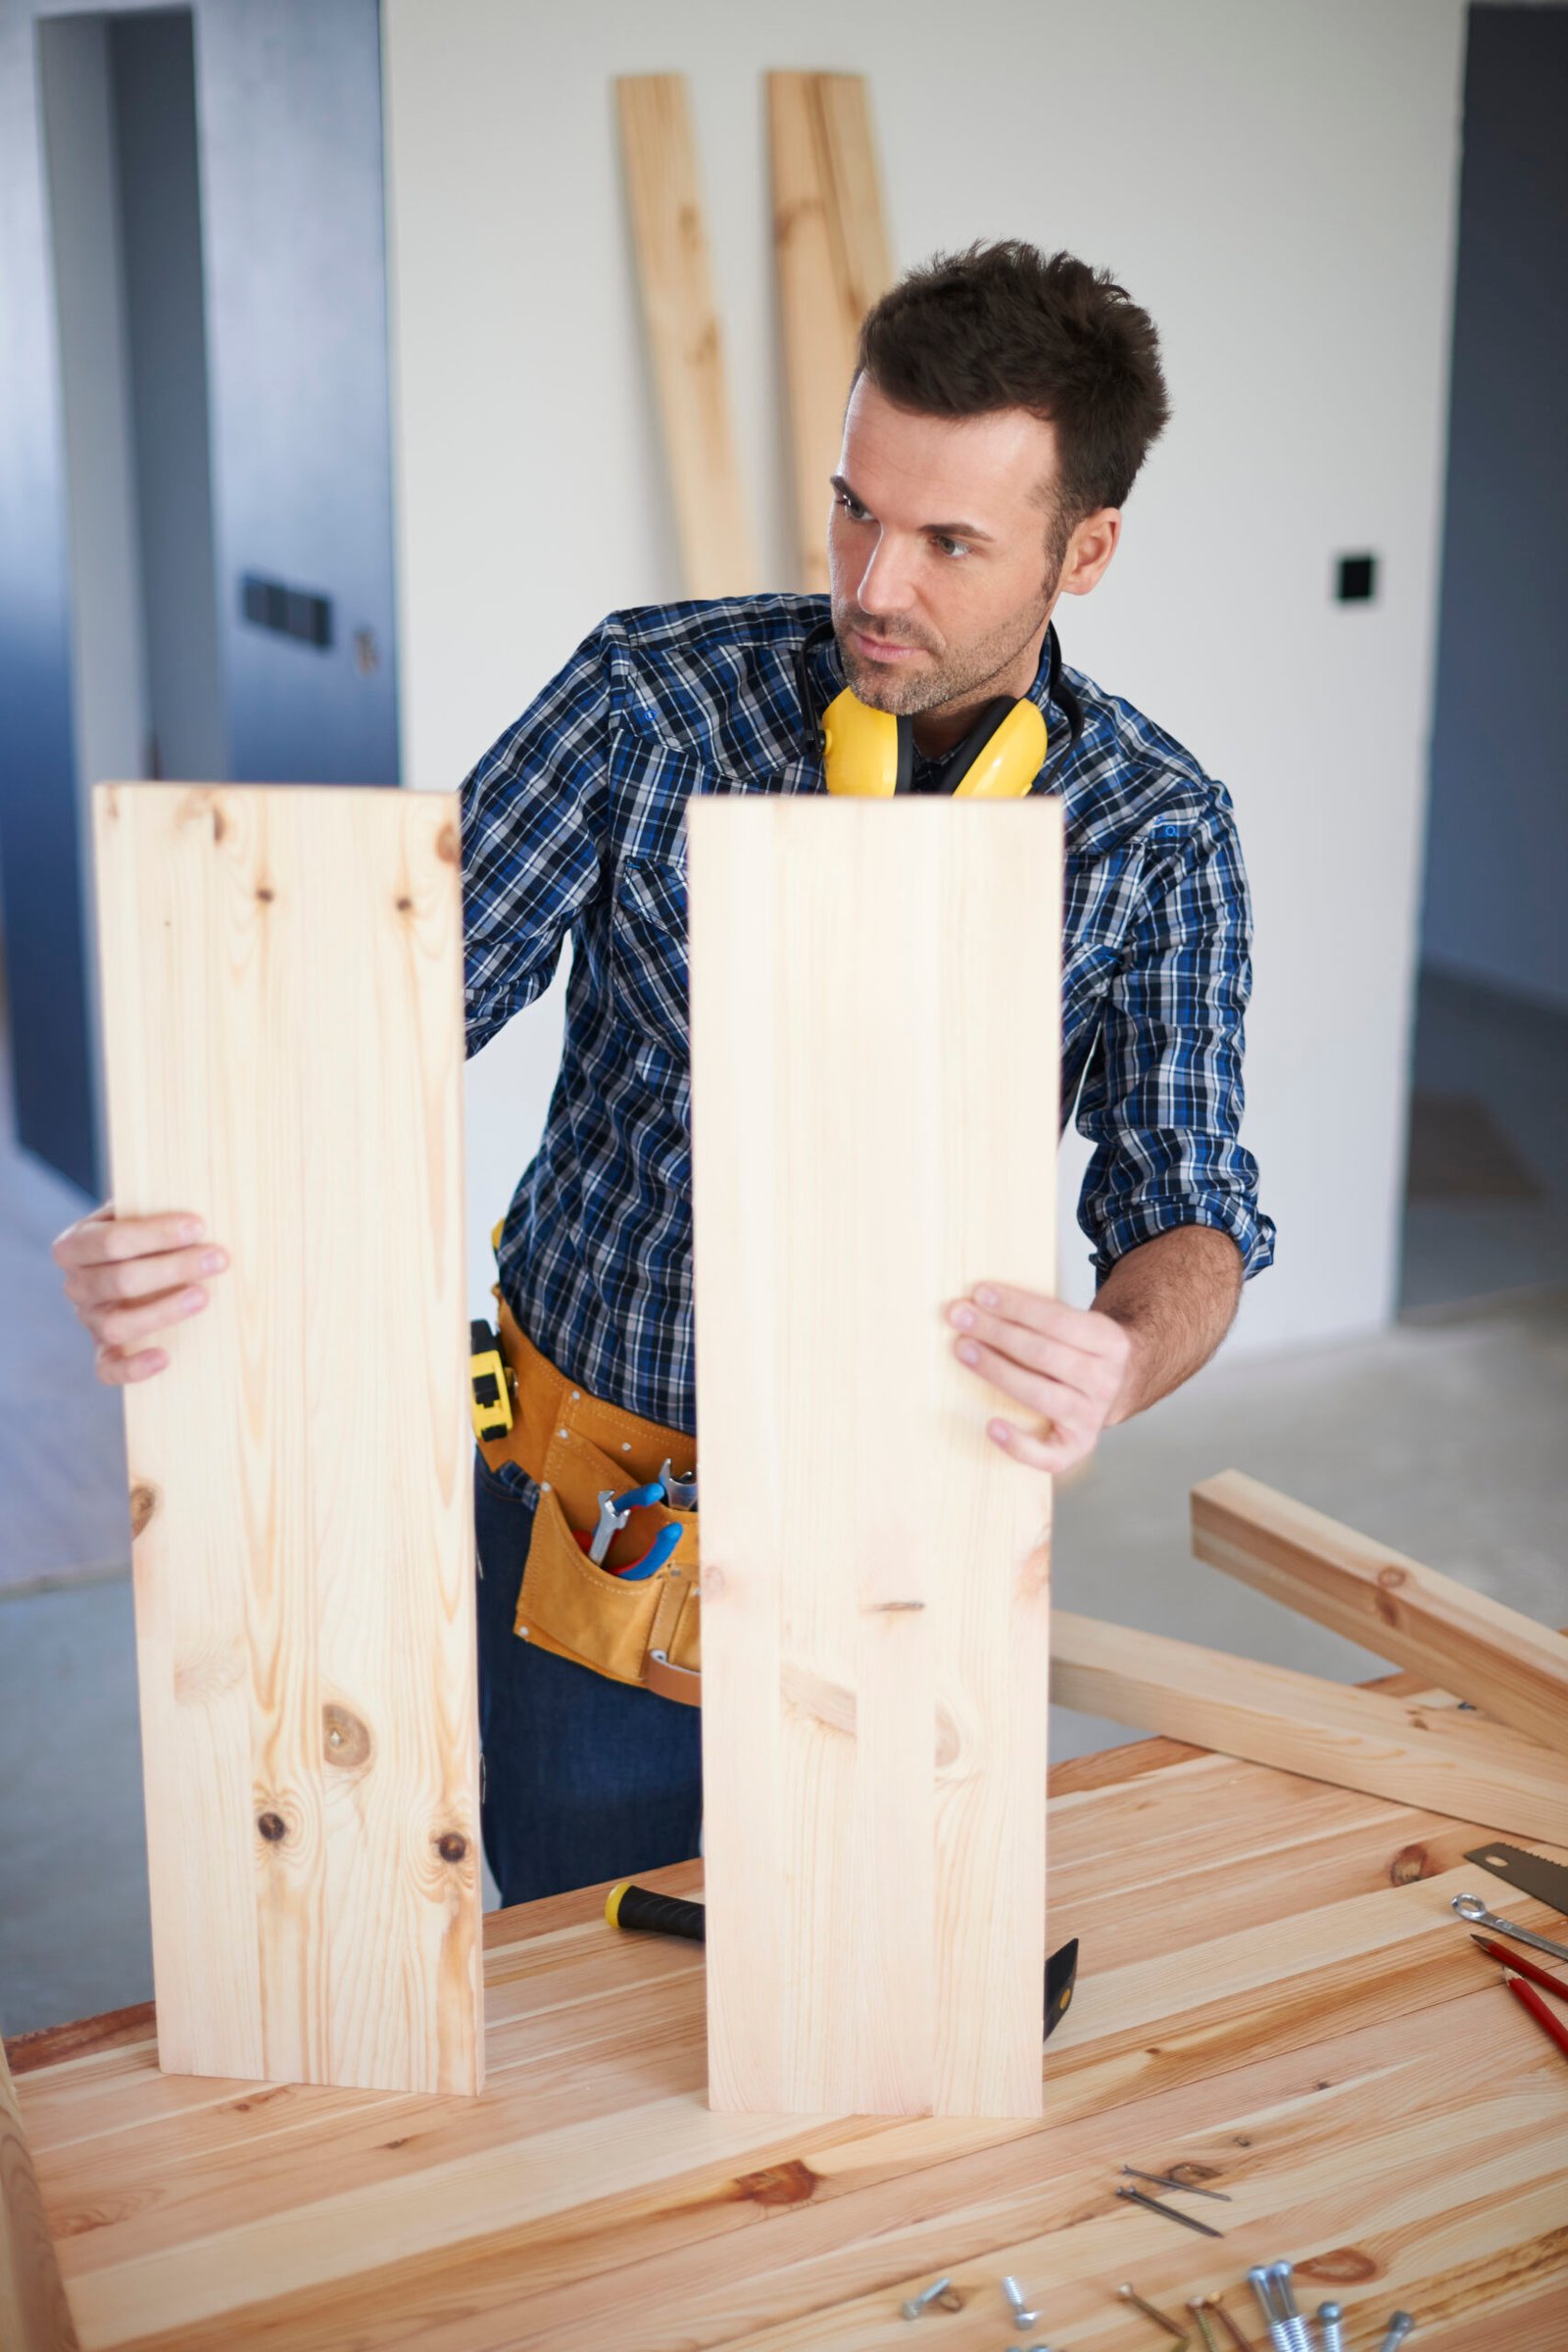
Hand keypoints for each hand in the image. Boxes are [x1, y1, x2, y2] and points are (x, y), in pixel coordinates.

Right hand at [52, 1203, 228, 1385]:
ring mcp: (89, 1320)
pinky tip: (165, 1357)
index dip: (155, 1234)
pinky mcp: (104, 1351)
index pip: (110, 1241)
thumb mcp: (143, 1210)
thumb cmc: (149, 1232)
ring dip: (163, 1311)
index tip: (199, 1225)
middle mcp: (77, 1284)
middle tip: (218, 1258)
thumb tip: (199, 1193)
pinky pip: (108, 1369)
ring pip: (116, 1325)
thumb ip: (155, 1202)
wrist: (141, 1263)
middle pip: (118, 1281)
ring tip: (204, 1297)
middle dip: (173, 1268)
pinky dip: (133, 1367)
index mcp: (76, 1244)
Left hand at [946, 1282, 1132, 1475]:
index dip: (1016, 1305)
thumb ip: (1043, 1316)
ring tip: (963, 1350)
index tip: (980, 1293)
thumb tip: (981, 1302)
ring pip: (1041, 1395)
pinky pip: (1049, 1456)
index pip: (1058, 1320)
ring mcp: (1093, 1416)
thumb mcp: (1080, 1324)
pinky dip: (1019, 1445)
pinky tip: (992, 1426)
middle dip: (996, 1332)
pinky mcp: (1079, 1446)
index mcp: (1110, 1341)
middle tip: (959, 1316)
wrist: (1121, 1385)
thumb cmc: (1080, 1350)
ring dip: (996, 1370)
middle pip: (1044, 1354)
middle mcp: (1105, 1380)